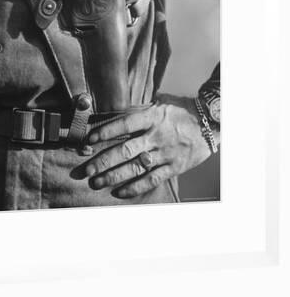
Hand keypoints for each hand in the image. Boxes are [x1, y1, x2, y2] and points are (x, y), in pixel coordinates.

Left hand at [84, 94, 219, 197]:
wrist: (211, 123)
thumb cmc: (181, 111)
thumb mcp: (159, 104)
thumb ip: (138, 111)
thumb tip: (113, 114)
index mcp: (152, 117)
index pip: (124, 124)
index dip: (106, 132)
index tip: (89, 140)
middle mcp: (157, 136)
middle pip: (125, 150)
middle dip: (103, 161)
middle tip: (86, 170)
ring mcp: (166, 153)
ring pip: (135, 167)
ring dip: (113, 176)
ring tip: (96, 182)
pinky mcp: (174, 167)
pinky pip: (152, 179)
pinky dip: (135, 187)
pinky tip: (120, 192)